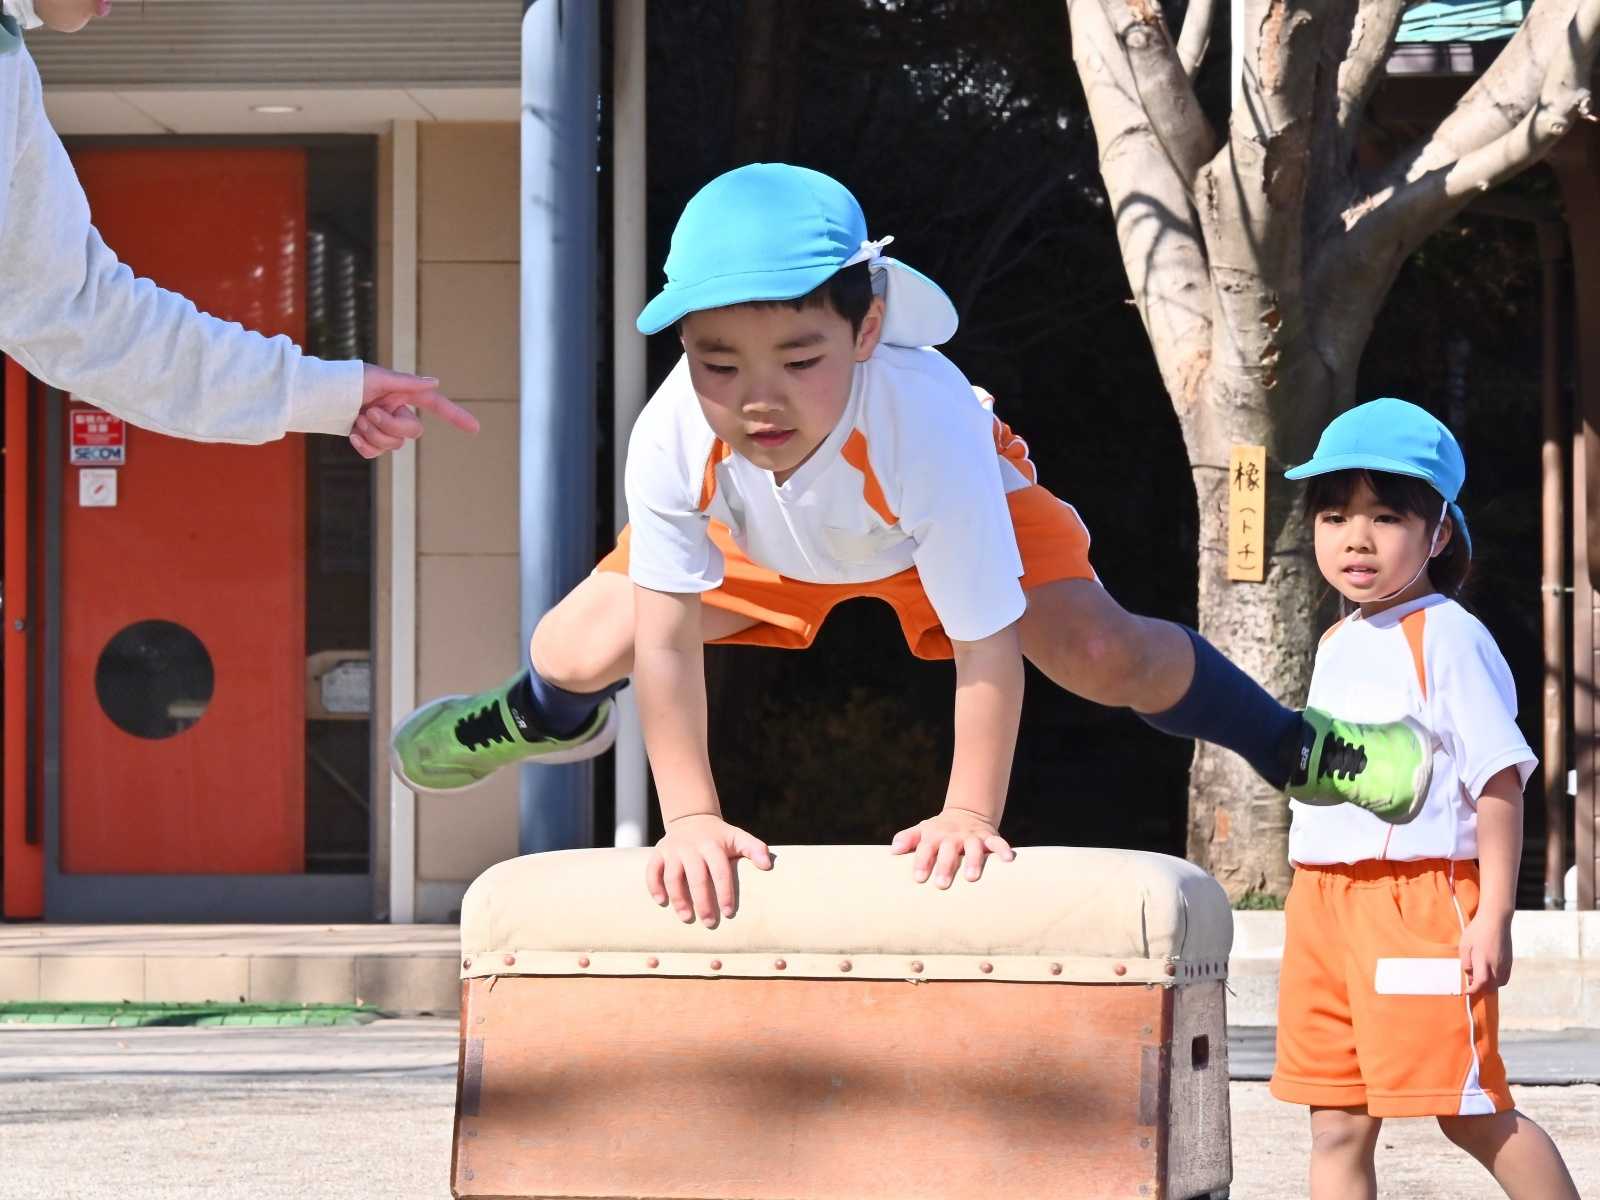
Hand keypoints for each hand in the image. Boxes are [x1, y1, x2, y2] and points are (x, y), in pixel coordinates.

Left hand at [349, 365, 480, 457]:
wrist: (318, 395)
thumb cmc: (347, 380)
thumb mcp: (377, 377)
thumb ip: (407, 383)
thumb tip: (435, 382)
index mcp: (403, 394)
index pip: (436, 404)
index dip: (455, 416)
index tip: (475, 428)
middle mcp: (397, 411)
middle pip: (412, 432)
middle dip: (390, 426)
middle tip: (369, 413)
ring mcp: (383, 428)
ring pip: (393, 445)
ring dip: (373, 434)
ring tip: (356, 420)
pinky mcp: (368, 440)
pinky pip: (376, 454)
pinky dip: (364, 447)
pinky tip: (352, 434)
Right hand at [646, 814, 772, 927]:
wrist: (691, 819)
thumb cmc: (719, 836)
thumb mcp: (738, 837)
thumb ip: (754, 848)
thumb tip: (768, 865)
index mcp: (712, 845)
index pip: (720, 870)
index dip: (724, 891)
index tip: (729, 912)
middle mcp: (691, 847)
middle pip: (696, 877)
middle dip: (703, 901)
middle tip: (709, 922)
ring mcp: (673, 850)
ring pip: (672, 876)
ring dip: (678, 898)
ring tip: (686, 917)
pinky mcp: (658, 853)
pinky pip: (652, 871)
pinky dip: (654, 886)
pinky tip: (662, 902)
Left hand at [890, 807, 1013, 887]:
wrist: (966, 813)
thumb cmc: (939, 831)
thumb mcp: (922, 831)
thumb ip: (907, 839)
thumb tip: (893, 850)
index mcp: (934, 836)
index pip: (925, 849)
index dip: (922, 862)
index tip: (919, 878)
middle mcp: (953, 837)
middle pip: (949, 851)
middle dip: (945, 867)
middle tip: (942, 885)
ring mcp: (972, 837)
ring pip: (974, 848)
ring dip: (974, 861)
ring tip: (972, 878)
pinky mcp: (989, 837)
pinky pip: (998, 842)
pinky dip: (1003, 849)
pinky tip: (1008, 860)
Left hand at [1459, 911, 1512, 995]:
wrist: (1496, 920)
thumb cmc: (1477, 930)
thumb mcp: (1464, 945)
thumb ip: (1466, 962)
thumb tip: (1469, 975)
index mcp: (1483, 960)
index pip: (1480, 982)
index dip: (1473, 990)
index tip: (1467, 991)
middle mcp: (1496, 964)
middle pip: (1491, 986)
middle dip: (1481, 989)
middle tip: (1471, 984)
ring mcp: (1505, 963)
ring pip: (1499, 983)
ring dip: (1489, 986)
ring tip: (1479, 978)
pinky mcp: (1510, 961)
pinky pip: (1505, 977)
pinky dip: (1497, 981)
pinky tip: (1490, 974)